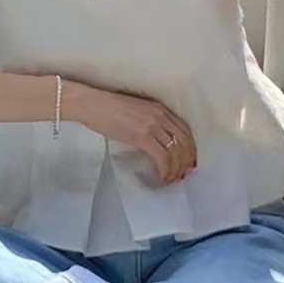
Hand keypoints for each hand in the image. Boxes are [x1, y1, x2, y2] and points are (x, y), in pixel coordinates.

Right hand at [67, 82, 196, 182]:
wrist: (93, 104)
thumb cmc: (108, 108)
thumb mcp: (136, 111)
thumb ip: (149, 122)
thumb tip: (155, 142)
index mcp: (159, 108)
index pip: (184, 129)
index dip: (190, 147)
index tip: (189, 160)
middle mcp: (160, 115)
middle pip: (184, 141)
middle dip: (186, 160)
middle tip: (183, 174)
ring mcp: (152, 125)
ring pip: (176, 151)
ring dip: (177, 168)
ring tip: (172, 178)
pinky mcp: (142, 136)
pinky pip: (162, 156)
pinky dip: (166, 169)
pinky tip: (162, 176)